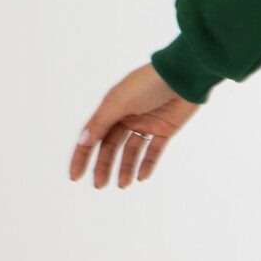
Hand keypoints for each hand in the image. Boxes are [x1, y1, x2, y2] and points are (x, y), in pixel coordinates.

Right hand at [68, 63, 203, 188]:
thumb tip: (82, 141)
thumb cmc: (150, 83)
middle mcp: (127, 116)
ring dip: (125, 168)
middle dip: (103, 166)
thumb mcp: (120, 102)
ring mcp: (146, 123)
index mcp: (112, 107)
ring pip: (131, 151)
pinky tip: (142, 176)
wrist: (185, 75)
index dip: (82, 155)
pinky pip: (153, 150)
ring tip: (122, 184)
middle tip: (99, 185)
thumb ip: (101, 122)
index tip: (75, 176)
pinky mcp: (165, 128)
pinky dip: (147, 164)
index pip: (92, 136)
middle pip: (110, 146)